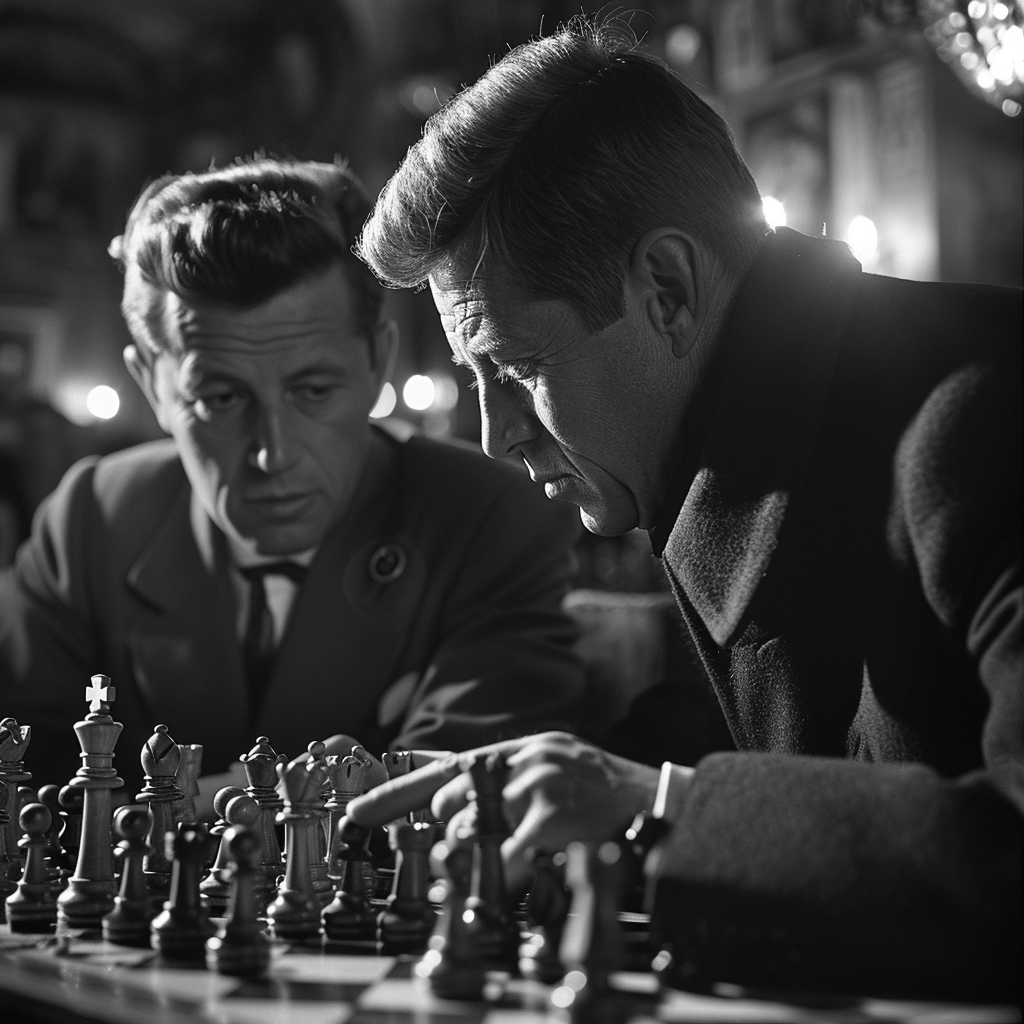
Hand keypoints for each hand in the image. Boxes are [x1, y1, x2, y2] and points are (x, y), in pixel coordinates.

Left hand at [346, 731, 660, 891]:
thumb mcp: (546, 771)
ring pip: (471, 828)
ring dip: (483, 853)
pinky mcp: (554, 814)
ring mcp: (538, 783)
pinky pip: (506, 855)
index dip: (395, 793)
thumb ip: (499, 780)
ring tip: (521, 851)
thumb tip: (448, 788)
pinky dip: (505, 874)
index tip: (355, 814)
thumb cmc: (597, 795)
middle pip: (450, 803)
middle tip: (492, 842)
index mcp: (518, 749)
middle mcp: (522, 758)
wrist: (657, 802)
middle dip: (458, 832)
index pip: (443, 769)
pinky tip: (524, 872)